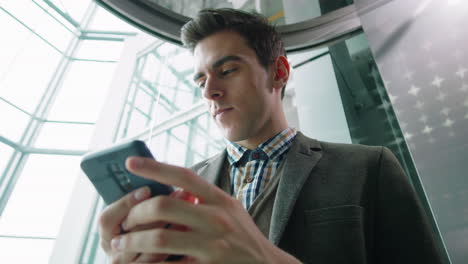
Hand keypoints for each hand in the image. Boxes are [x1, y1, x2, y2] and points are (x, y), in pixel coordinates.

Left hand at [108, 156, 300, 263]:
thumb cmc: (244, 237)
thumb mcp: (231, 211)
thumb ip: (205, 201)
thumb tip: (170, 192)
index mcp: (221, 200)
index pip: (184, 176)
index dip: (155, 167)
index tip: (131, 162)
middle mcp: (218, 219)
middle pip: (164, 206)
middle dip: (136, 213)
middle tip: (125, 222)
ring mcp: (214, 245)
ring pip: (160, 238)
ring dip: (133, 241)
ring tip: (119, 244)